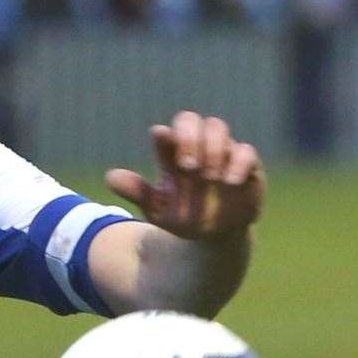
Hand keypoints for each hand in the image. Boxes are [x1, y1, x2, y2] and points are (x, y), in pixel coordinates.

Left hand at [105, 112, 264, 240]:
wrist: (212, 237)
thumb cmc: (182, 217)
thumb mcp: (156, 209)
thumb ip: (137, 192)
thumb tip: (110, 177)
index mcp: (173, 156)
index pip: (168, 134)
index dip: (164, 135)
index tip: (160, 139)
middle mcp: (197, 148)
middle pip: (192, 120)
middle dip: (188, 136)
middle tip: (186, 165)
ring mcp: (222, 154)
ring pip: (218, 127)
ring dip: (211, 147)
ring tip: (207, 175)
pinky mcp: (247, 167)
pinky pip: (246, 152)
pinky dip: (238, 162)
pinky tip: (228, 181)